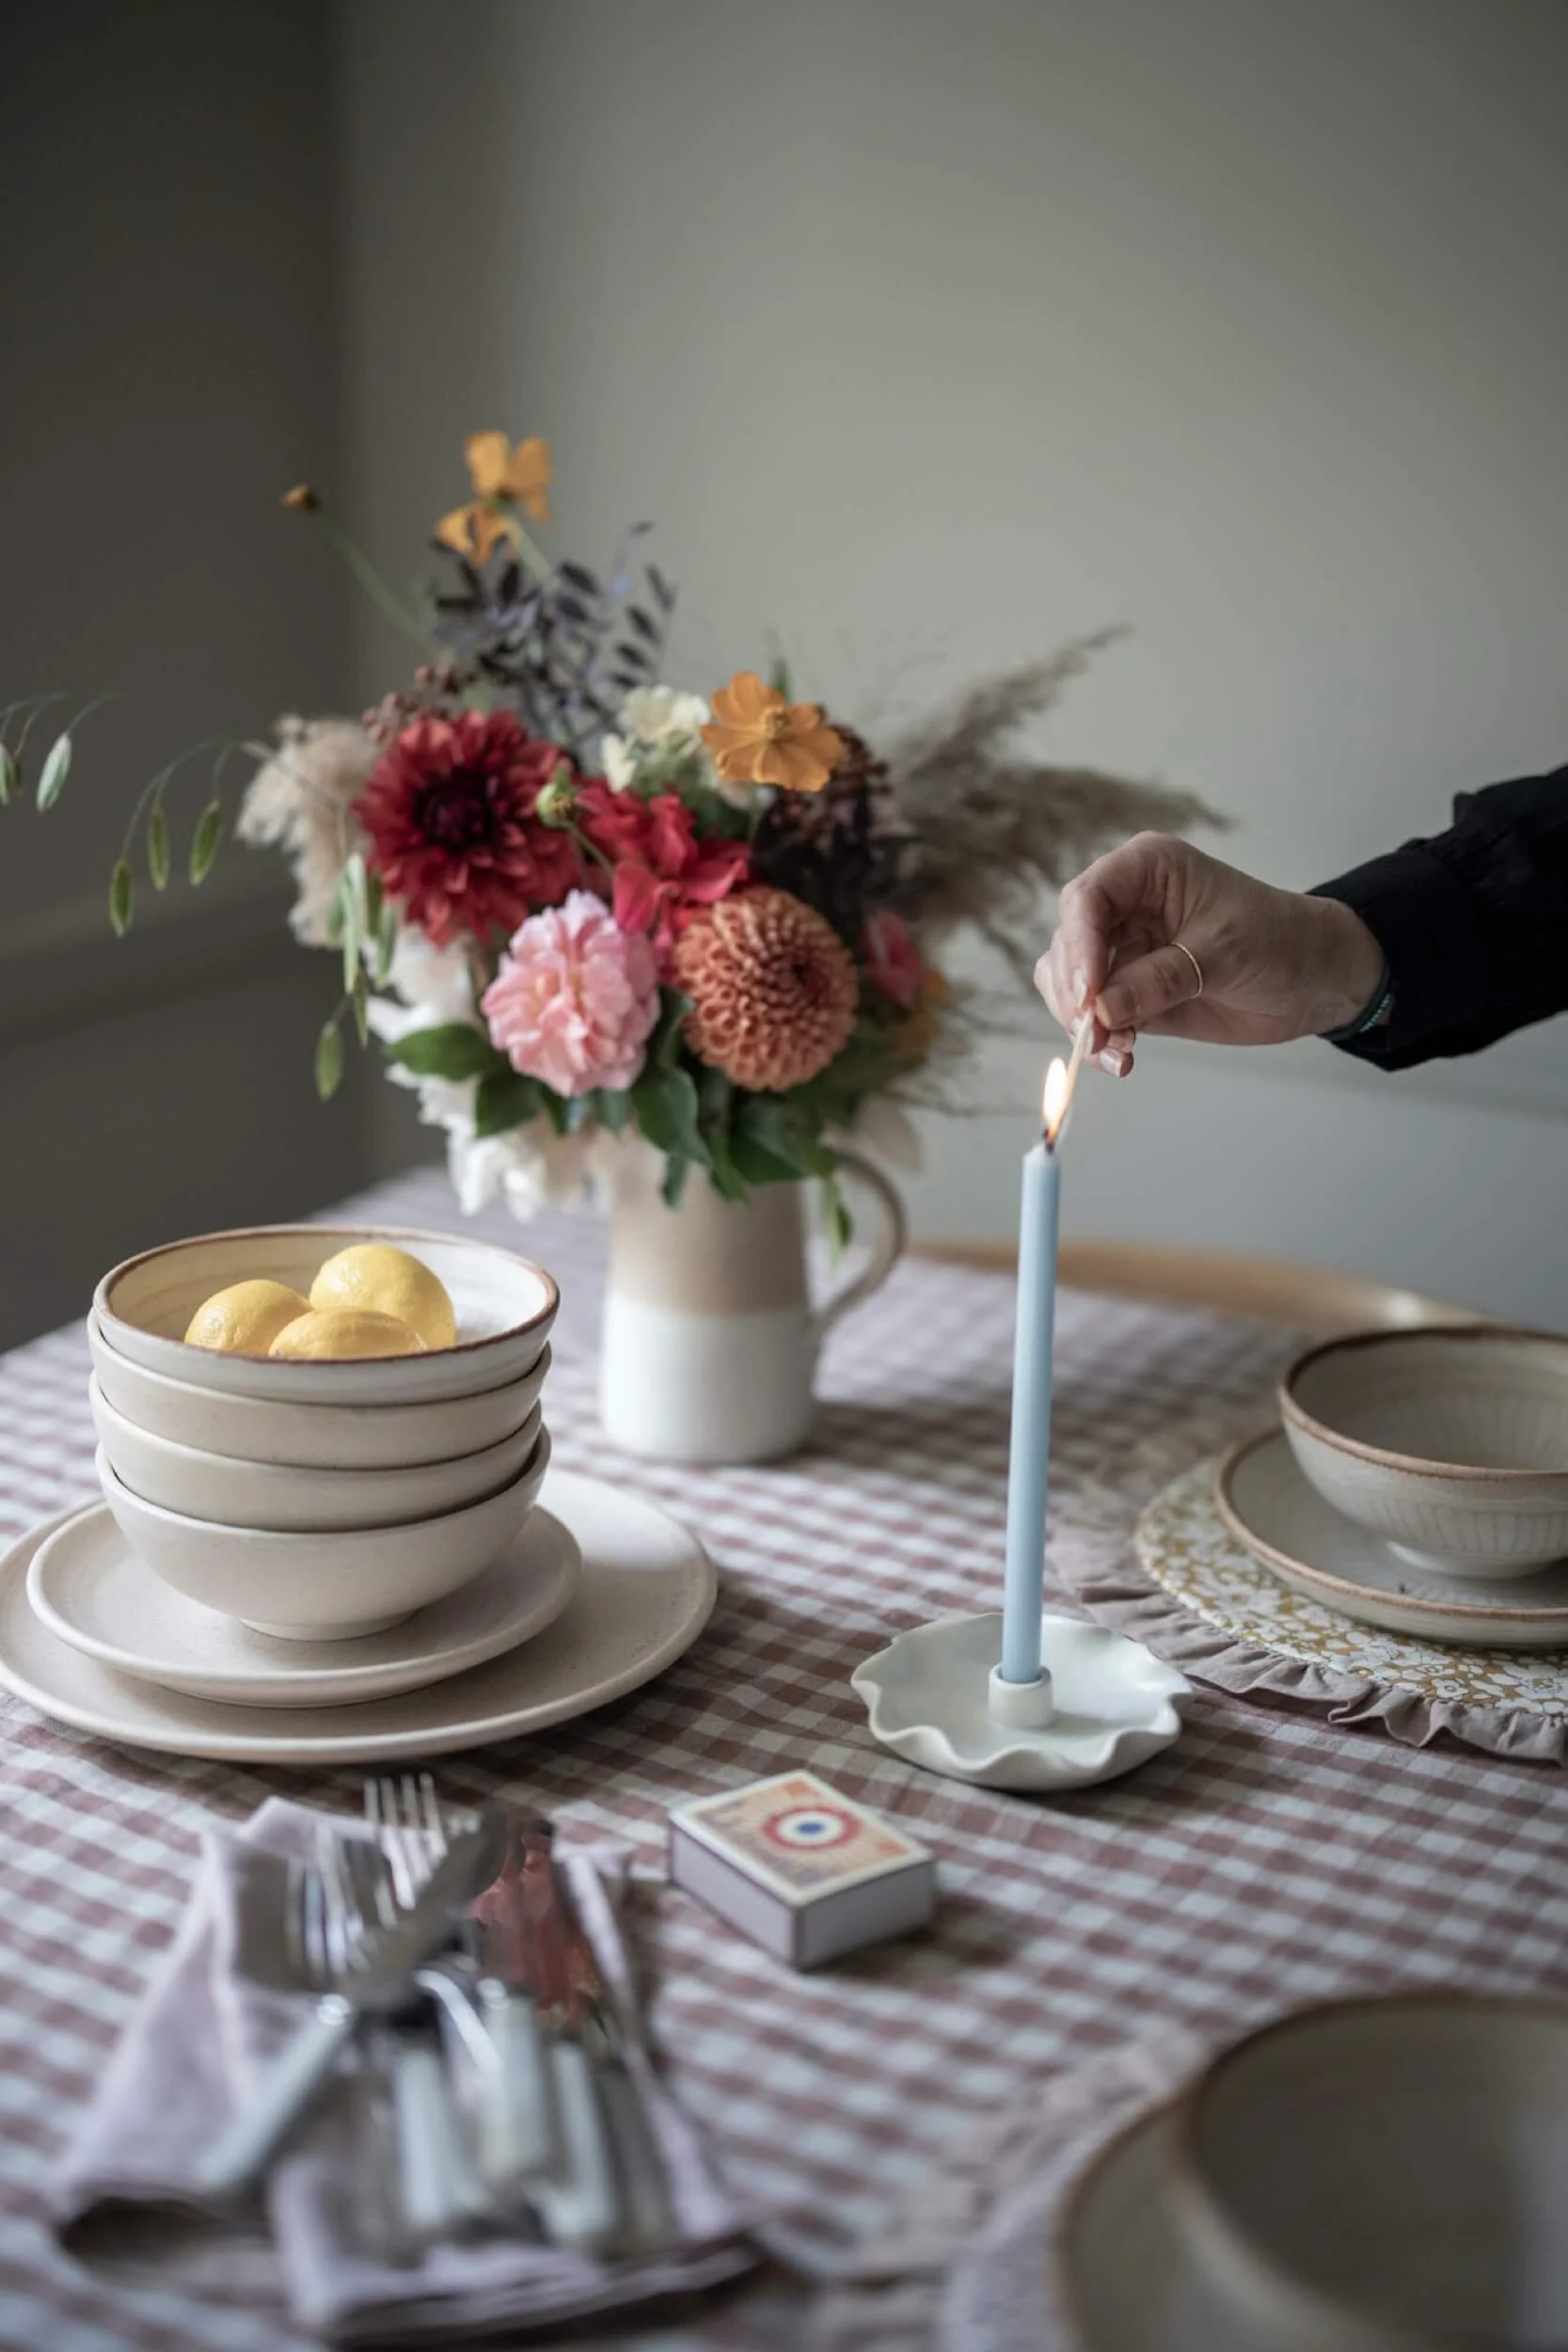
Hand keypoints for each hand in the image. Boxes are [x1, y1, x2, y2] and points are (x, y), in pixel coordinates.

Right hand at [1035, 834, 1384, 1074]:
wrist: (1313, 979)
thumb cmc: (1279, 940)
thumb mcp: (1223, 954)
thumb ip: (1160, 980)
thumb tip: (1100, 1010)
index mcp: (1147, 870)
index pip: (1088, 898)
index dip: (1079, 945)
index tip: (1088, 994)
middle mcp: (1126, 905)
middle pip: (1068, 944)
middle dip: (1075, 993)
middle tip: (1095, 1033)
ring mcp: (1124, 949)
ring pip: (1068, 983)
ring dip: (1082, 1021)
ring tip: (1116, 1052)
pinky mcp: (1129, 991)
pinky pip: (1092, 1015)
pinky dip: (1098, 1041)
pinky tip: (1122, 1060)